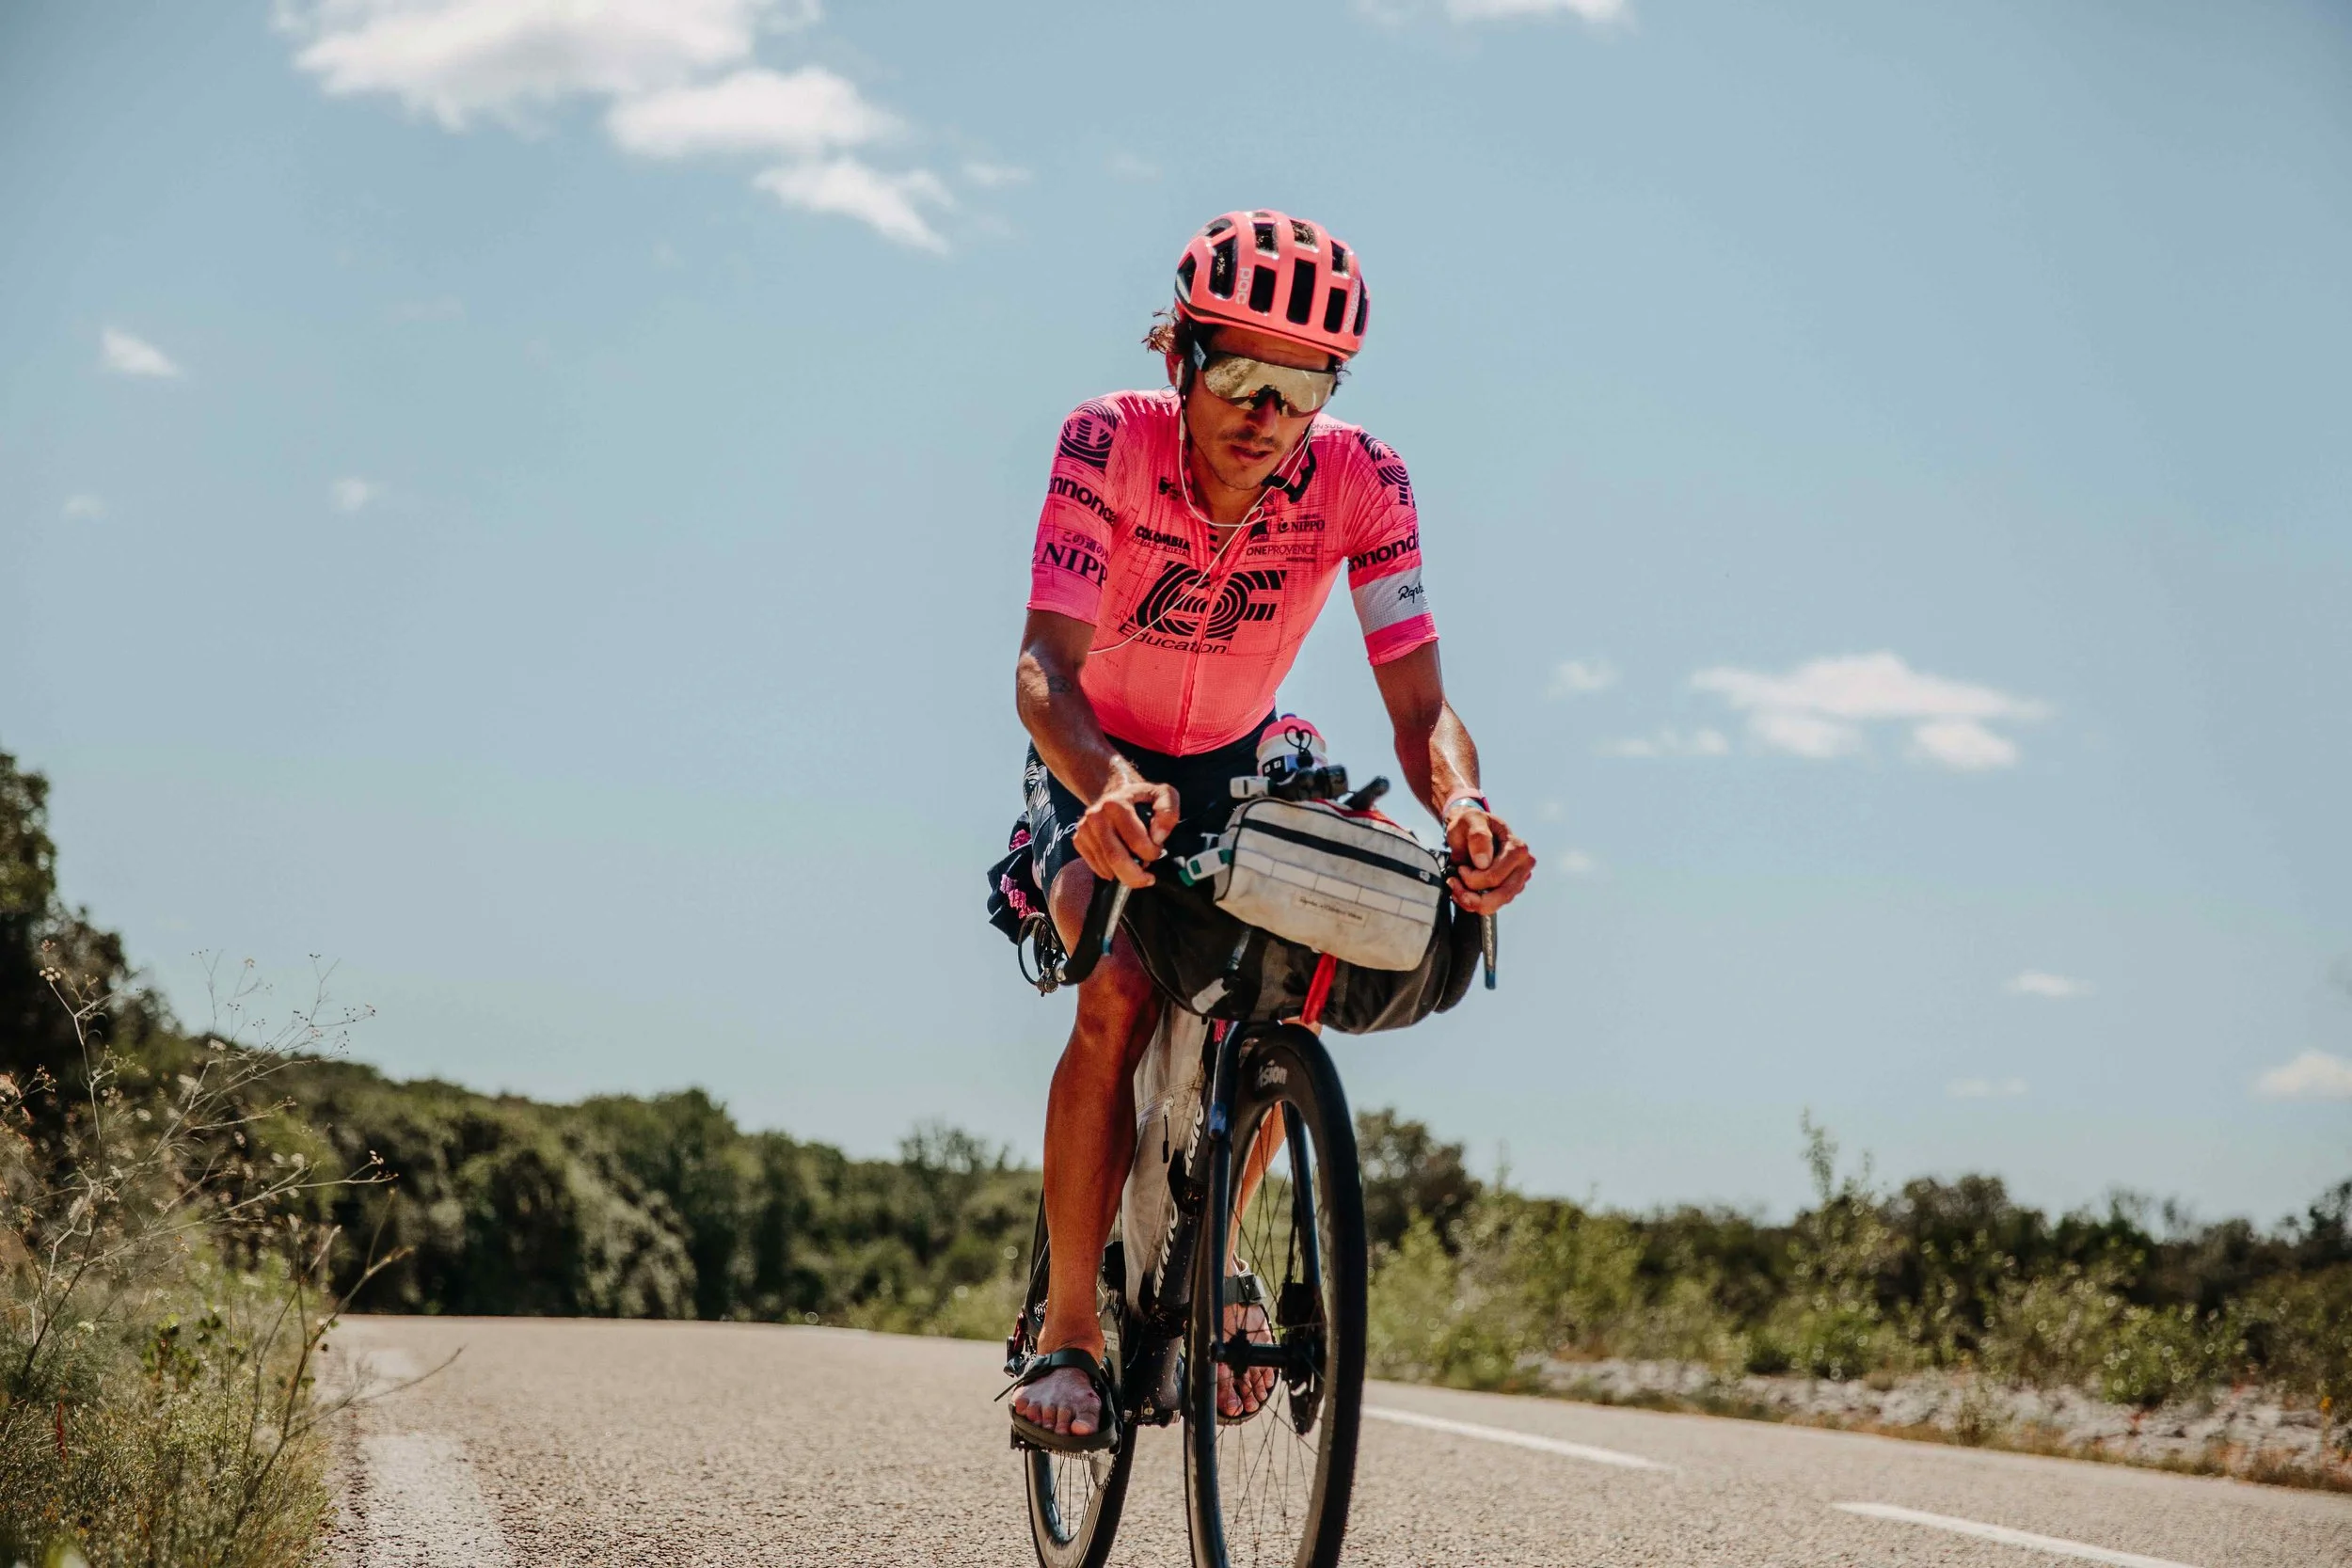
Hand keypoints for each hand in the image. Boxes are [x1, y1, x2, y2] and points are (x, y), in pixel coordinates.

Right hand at [1074, 771, 1177, 888]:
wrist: (1115, 791)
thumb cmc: (1142, 797)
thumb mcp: (1164, 794)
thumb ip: (1168, 811)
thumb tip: (1158, 837)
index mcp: (1115, 804)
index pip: (1136, 841)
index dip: (1151, 853)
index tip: (1158, 850)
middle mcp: (1095, 816)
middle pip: (1115, 858)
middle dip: (1136, 876)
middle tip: (1148, 878)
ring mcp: (1084, 829)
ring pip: (1106, 867)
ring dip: (1126, 873)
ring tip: (1137, 864)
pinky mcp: (1078, 840)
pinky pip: (1097, 868)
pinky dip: (1113, 872)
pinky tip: (1123, 863)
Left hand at [1444, 805, 1533, 913]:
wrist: (1469, 828)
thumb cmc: (1471, 823)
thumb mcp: (1471, 820)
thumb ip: (1478, 837)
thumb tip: (1483, 862)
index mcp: (1517, 848)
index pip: (1495, 876)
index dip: (1472, 877)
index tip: (1460, 867)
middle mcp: (1523, 866)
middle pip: (1500, 895)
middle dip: (1472, 894)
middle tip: (1455, 881)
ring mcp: (1518, 880)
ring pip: (1496, 904)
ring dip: (1471, 901)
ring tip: (1456, 887)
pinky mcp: (1509, 890)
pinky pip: (1492, 906)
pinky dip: (1473, 903)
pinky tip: (1462, 892)